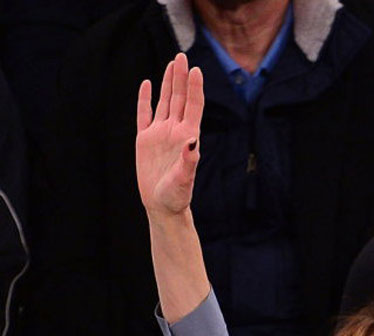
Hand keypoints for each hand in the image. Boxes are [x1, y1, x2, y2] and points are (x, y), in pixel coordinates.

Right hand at [136, 53, 203, 219]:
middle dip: (181, 78)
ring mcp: (160, 135)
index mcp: (187, 139)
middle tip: (182, 56)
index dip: (194, 89)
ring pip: (164, 102)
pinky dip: (146, 99)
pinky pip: (144, 114)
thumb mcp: (184, 180)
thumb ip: (189, 161)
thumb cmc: (177, 197)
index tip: (196, 70)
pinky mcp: (145, 140)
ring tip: (173, 64)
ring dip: (168, 83)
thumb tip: (192, 142)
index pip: (192, 108)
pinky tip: (148, 85)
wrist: (163, 207)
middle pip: (179, 99)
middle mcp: (174, 133)